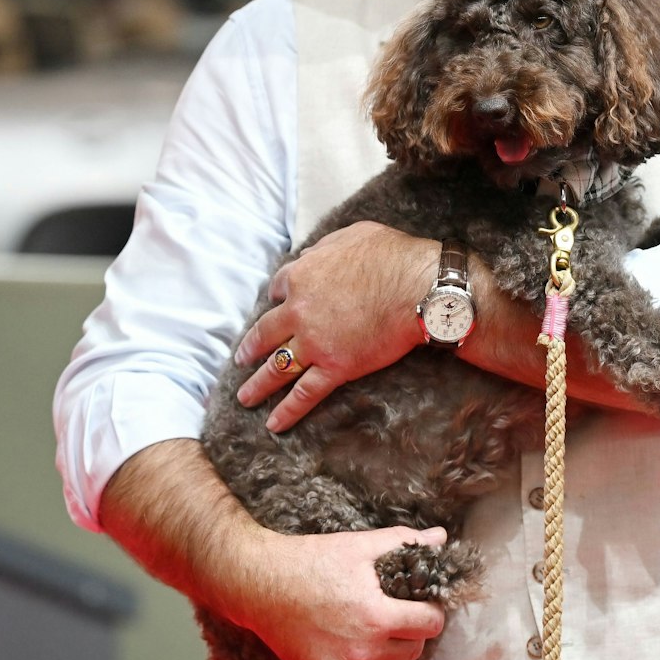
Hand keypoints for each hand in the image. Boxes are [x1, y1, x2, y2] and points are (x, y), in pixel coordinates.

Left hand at [234, 222, 438, 429]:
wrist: (418, 288)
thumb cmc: (392, 256)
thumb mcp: (352, 235)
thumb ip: (325, 247)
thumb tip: (311, 254)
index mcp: (302, 276)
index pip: (279, 289)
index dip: (277, 299)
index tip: (276, 306)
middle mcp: (299, 312)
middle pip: (265, 333)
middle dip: (251, 347)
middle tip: (241, 359)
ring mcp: (314, 342)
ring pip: (277, 367)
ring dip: (259, 384)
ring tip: (245, 398)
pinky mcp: (335, 367)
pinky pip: (305, 393)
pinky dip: (289, 410)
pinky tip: (274, 424)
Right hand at [238, 525, 448, 659]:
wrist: (261, 584)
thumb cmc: (311, 561)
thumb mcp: (359, 545)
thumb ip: (404, 542)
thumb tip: (440, 538)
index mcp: (376, 615)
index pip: (430, 624)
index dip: (430, 610)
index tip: (420, 603)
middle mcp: (362, 650)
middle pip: (414, 649)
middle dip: (412, 630)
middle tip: (398, 613)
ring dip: (394, 657)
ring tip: (381, 634)